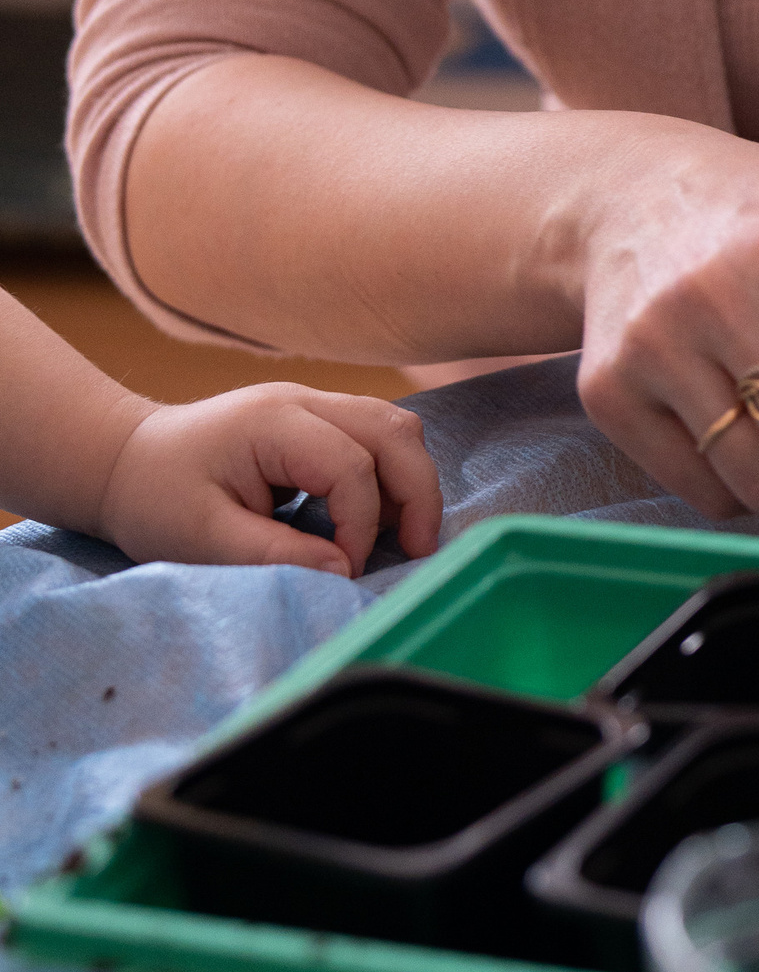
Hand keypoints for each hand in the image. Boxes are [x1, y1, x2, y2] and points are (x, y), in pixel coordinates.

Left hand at [96, 388, 442, 579]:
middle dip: (417, 492)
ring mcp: (312, 403)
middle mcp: (303, 400)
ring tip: (405, 535)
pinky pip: (375, 434)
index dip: (361, 524)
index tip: (344, 570)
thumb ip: (272, 553)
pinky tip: (377, 515)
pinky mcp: (314, 419)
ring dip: (409, 479)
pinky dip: (389, 473)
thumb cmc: (156, 499)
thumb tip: (342, 569)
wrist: (124, 460)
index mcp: (273, 423)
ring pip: (393, 425)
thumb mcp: (201, 538)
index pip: (351, 466)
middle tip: (420, 550)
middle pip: (393, 430)